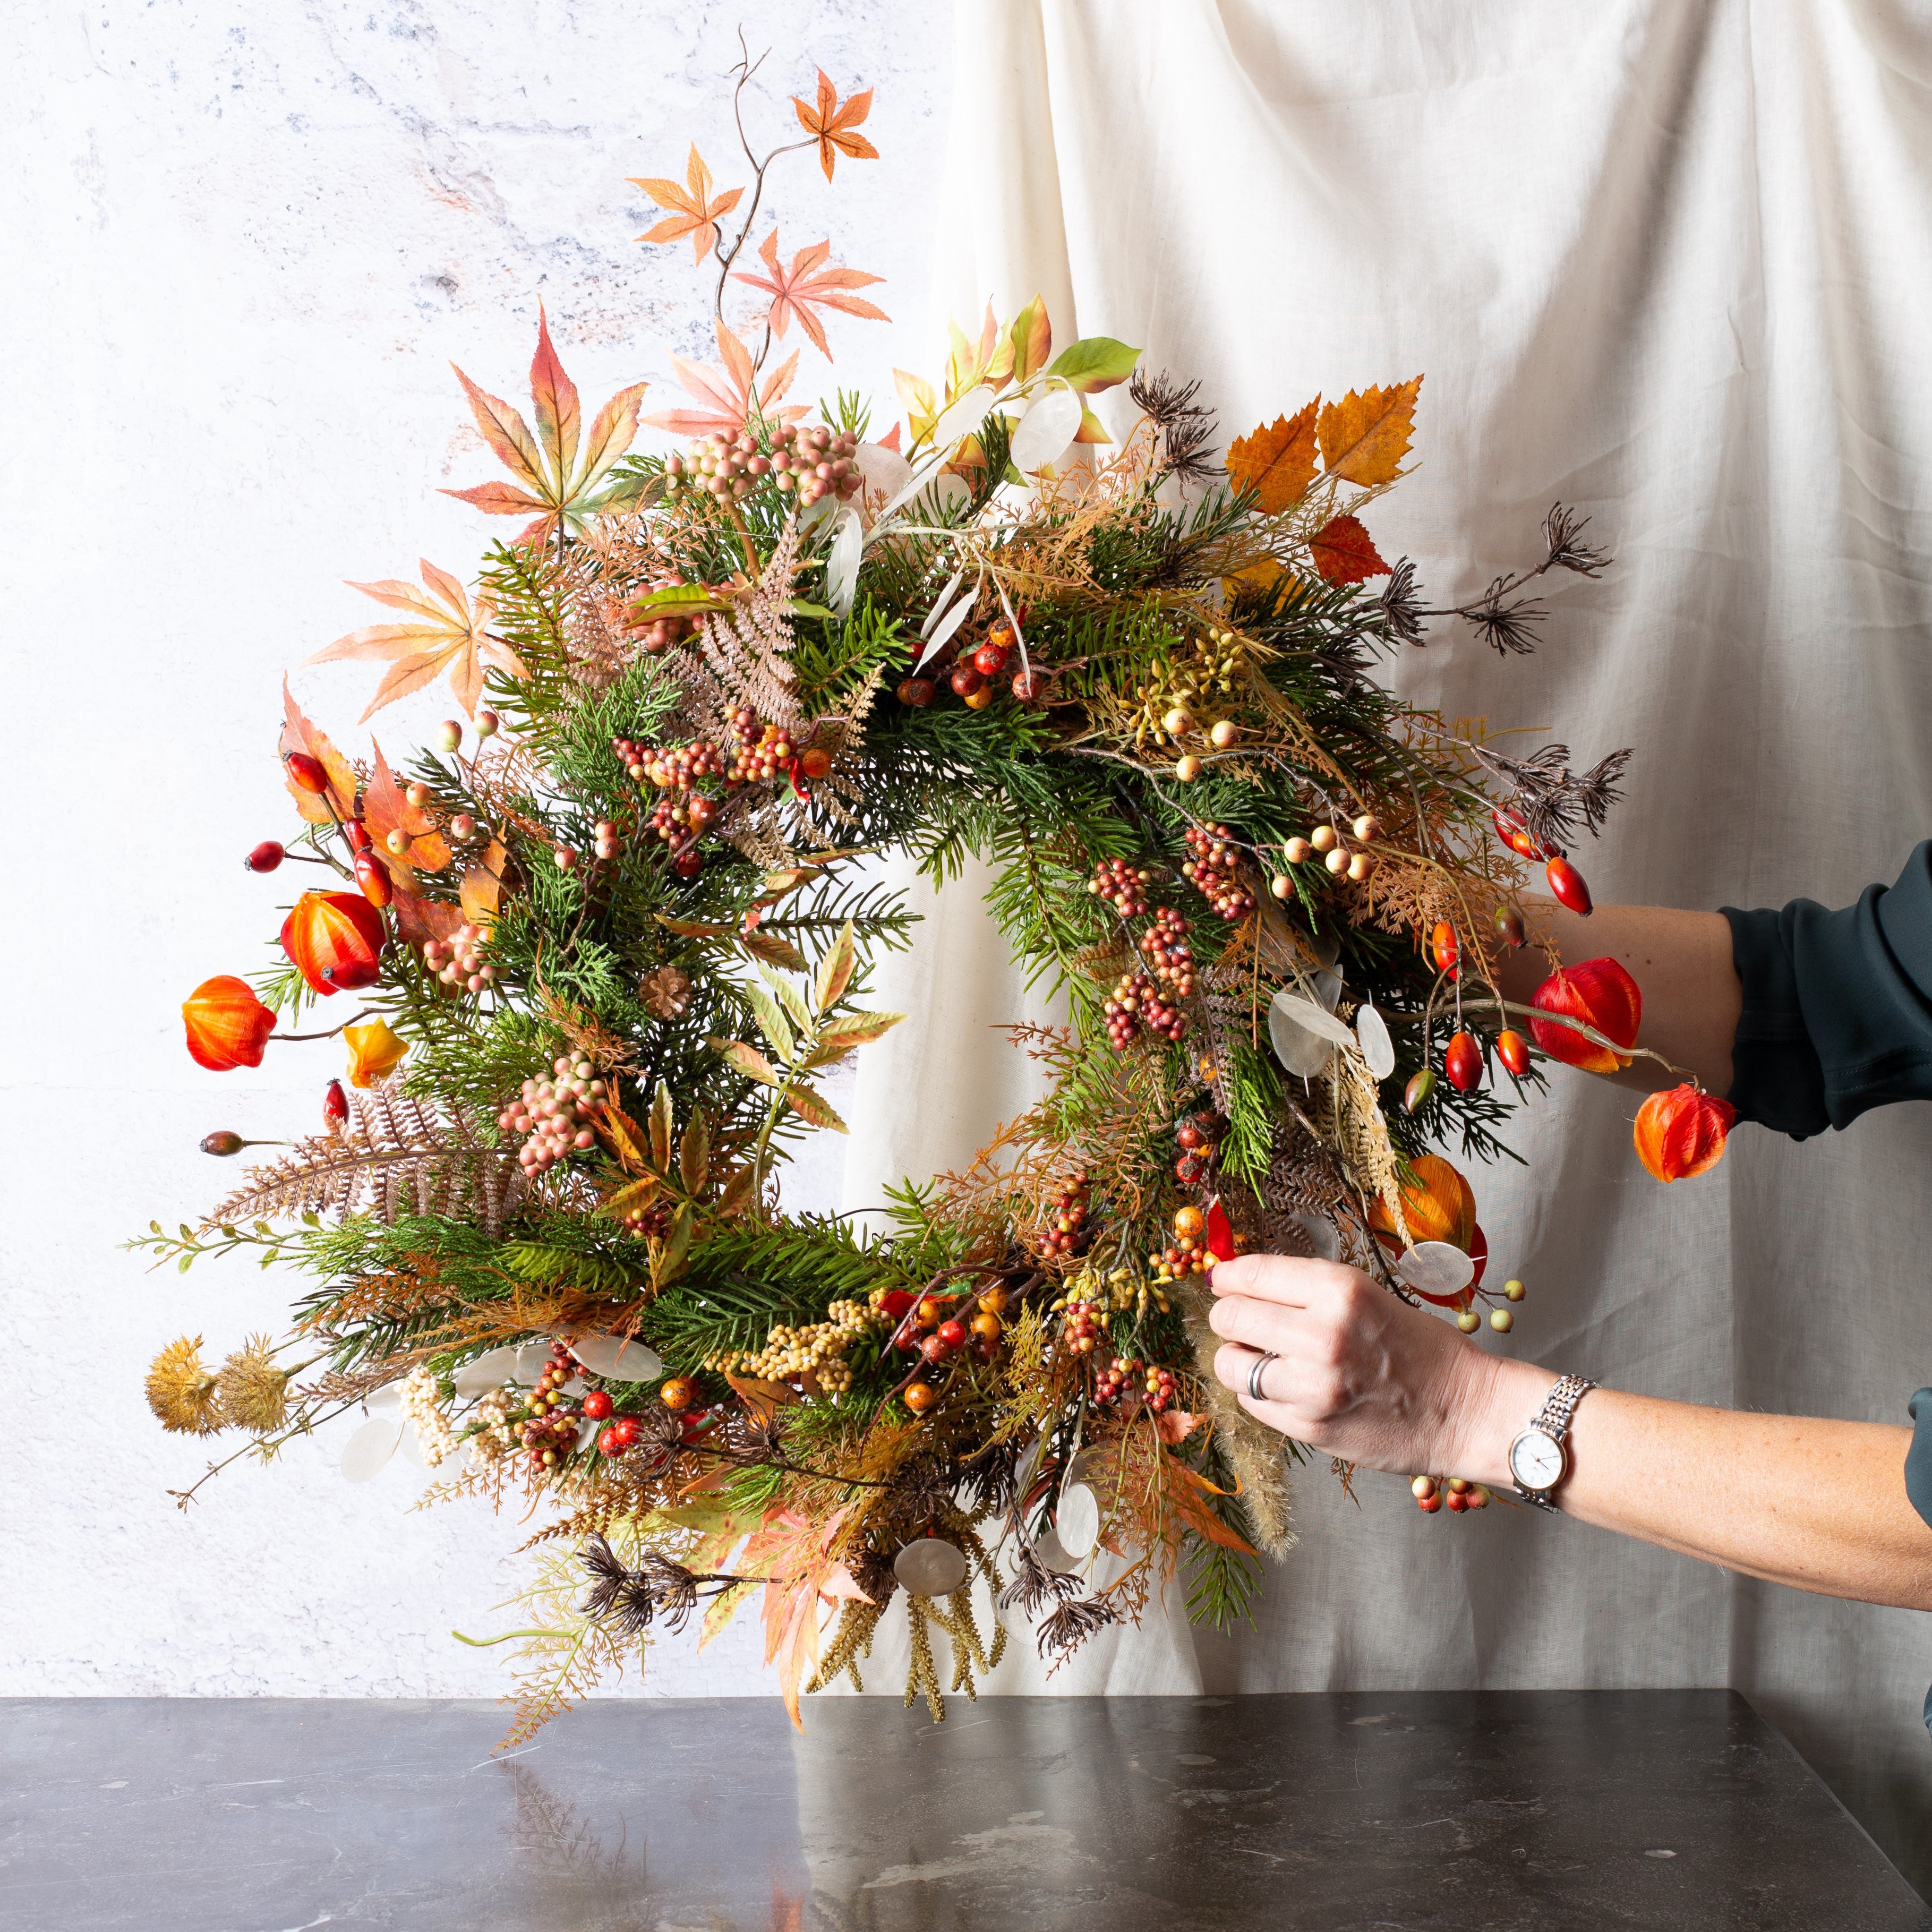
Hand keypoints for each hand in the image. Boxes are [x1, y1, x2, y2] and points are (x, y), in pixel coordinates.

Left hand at [1206, 1254, 1551, 1481]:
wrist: (1465, 1411)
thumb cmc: (1421, 1348)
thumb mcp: (1368, 1295)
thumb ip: (1306, 1289)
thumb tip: (1238, 1281)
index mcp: (1340, 1290)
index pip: (1251, 1274)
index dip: (1227, 1276)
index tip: (1221, 1279)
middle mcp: (1322, 1335)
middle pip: (1229, 1316)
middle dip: (1229, 1315)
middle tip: (1242, 1320)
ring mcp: (1313, 1387)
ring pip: (1230, 1365)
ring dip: (1237, 1358)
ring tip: (1260, 1356)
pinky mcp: (1309, 1427)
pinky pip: (1252, 1403)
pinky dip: (1258, 1392)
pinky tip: (1284, 1386)